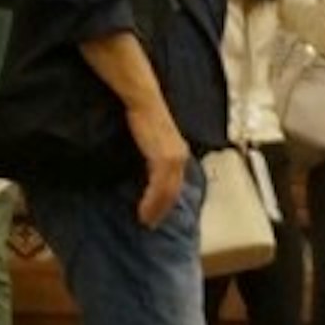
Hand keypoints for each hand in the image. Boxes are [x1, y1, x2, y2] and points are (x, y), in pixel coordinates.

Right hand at [128, 107, 188, 225]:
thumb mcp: (152, 138)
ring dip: (157, 210)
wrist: (143, 99)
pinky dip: (152, 202)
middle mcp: (180, 157)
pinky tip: (144, 212)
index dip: (167, 201)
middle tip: (152, 225)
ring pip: (168, 194)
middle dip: (163, 211)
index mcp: (179, 153)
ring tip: (146, 222)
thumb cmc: (143, 115)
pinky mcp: (164, 159)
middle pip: (174, 192)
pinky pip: (160, 188)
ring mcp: (174, 159)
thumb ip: (153, 153)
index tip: (158, 214)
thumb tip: (146, 168)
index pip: (176, 184)